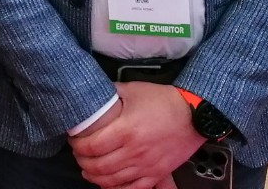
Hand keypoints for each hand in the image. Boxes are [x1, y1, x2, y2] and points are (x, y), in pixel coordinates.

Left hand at [68, 82, 203, 188]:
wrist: (193, 114)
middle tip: (78, 154)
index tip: (74, 140)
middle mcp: (134, 152)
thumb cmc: (163, 100)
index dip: (78, 145)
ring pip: (112, 180)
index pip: (92, 146)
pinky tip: (108, 183)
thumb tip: (92, 92)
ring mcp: (146, 165)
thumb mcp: (132, 90)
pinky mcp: (157, 173)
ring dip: (95, 177)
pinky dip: (116, 188)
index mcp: (126, 130)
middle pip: (99, 166)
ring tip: (88, 169)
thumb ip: (110, 93)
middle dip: (82, 161)